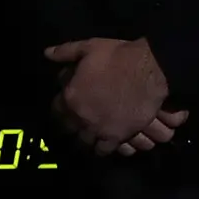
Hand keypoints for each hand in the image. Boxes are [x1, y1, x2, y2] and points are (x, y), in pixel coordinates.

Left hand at [46, 37, 187, 154]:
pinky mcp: (118, 137)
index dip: (58, 110)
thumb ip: (66, 52)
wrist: (150, 69)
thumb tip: (47, 53)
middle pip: (69, 131)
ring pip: (85, 144)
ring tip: (88, 139)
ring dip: (85, 142)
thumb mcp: (89, 47)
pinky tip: (105, 146)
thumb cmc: (119, 57)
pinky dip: (103, 149)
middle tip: (74, 127)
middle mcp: (81, 117)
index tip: (61, 110)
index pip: (56, 111)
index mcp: (71, 97)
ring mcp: (99, 130)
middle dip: (70, 129)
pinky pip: (105, 151)